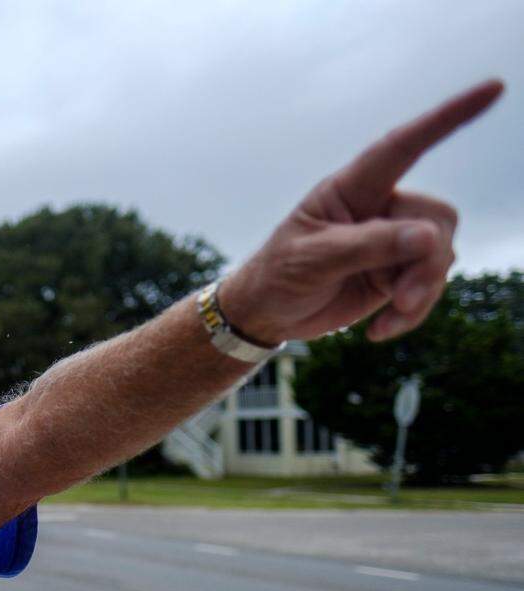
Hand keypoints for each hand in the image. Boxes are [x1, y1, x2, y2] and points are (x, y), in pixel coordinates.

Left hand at [221, 79, 503, 343]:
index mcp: (351, 189)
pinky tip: (379, 330)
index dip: (449, 118)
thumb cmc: (279, 275)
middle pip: (436, 219)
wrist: (267, 312)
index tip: (494, 88)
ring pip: (440, 255)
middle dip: (428, 261)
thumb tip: (430, 238)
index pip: (404, 145)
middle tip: (402, 298)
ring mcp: (391, 241)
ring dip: (422, 292)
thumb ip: (370, 246)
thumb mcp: (314, 260)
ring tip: (387, 319)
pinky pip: (429, 287)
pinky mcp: (397, 273)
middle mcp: (379, 208)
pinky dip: (412, 312)